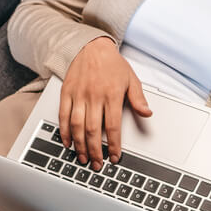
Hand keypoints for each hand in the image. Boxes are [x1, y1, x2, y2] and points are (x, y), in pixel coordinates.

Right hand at [60, 36, 148, 163]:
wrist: (91, 46)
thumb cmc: (112, 63)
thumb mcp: (131, 79)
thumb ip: (138, 98)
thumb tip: (147, 113)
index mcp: (112, 94)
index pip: (113, 126)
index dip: (113, 144)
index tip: (114, 157)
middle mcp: (94, 96)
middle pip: (93, 130)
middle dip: (95, 151)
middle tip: (97, 164)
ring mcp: (78, 95)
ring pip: (77, 125)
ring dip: (79, 145)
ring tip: (83, 157)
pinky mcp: (66, 93)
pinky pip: (63, 115)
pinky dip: (64, 131)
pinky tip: (67, 142)